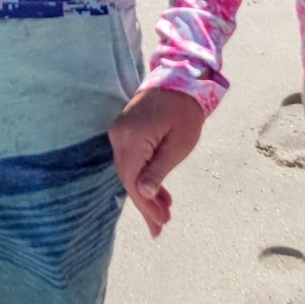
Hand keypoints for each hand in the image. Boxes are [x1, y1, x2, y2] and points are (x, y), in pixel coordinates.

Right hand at [108, 87, 204, 235]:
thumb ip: (158, 169)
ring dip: (145, 192)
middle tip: (162, 226)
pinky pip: (131, 159)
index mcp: (132, 138)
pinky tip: (157, 191)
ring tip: (164, 211)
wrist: (180, 78)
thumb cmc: (185, 111)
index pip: (133, 181)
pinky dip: (143, 176)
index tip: (160, 224)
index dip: (146, 205)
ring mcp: (119, 132)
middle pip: (128, 179)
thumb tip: (143, 192)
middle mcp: (119, 135)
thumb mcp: (179, 144)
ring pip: (129, 171)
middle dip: (145, 204)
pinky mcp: (125, 130)